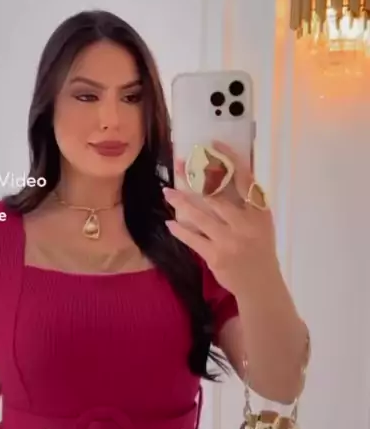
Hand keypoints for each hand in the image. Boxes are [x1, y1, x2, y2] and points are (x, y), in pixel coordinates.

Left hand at [164, 140, 278, 297]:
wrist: (260, 284)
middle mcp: (244, 223)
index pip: (244, 179)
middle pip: (216, 195)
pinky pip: (193, 239)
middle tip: (179, 164)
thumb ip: (248, 201)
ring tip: (167, 191)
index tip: (213, 145)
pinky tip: (170, 222)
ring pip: (200, 216)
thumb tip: (226, 172)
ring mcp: (229, 240)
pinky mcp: (215, 256)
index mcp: (258, 211)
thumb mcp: (261, 222)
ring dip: (181, 202)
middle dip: (195, 177)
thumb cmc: (259, 247)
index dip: (228, 159)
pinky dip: (180, 230)